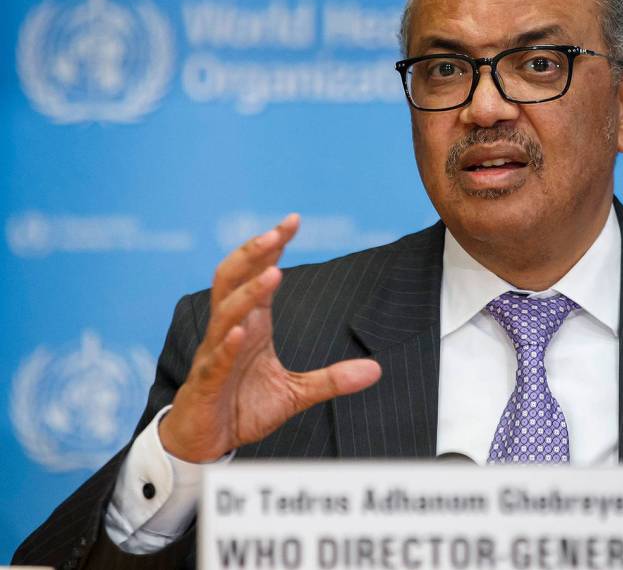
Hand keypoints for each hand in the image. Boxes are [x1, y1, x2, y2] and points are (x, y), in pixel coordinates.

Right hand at [159, 214, 381, 461]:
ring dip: (248, 293)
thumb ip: (332, 379)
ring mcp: (215, 355)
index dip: (272, 248)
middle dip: (253, 254)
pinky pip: (215, 359)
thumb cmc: (242, 407)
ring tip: (273, 273)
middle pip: (234, 280)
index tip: (292, 221)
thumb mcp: (296, 393)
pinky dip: (228, 344)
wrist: (205, 443)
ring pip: (225, 313)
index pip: (258, 275)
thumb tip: (376, 369)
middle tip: (276, 232)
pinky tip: (240, 332)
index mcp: (251, 325)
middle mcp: (230, 331)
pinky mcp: (206, 383)